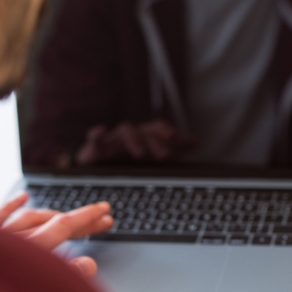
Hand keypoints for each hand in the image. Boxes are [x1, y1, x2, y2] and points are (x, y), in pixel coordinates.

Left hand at [0, 191, 113, 277]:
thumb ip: (64, 279)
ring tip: (67, 217)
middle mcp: (8, 240)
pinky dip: (11, 207)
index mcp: (26, 253)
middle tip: (101, 219)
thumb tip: (87, 264)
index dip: (88, 218)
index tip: (105, 212)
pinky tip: (22, 199)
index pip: (64, 227)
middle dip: (78, 219)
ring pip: (25, 218)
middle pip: (50, 221)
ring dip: (50, 215)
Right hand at [76, 120, 195, 164]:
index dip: (170, 133)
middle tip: (165, 156)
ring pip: (125, 131)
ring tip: (140, 153)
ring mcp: (114, 140)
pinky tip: (100, 132)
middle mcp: (132, 135)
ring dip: (134, 140)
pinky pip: (95, 138)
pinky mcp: (95, 148)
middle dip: (156, 142)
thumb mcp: (151, 152)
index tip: (180, 141)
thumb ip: (173, 148)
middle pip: (146, 131)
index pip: (160, 129)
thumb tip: (196, 142)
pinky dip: (97, 134)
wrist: (96, 162)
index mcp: (145, 136)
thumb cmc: (126, 156)